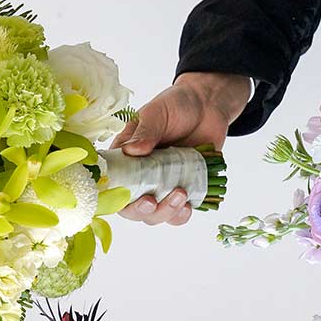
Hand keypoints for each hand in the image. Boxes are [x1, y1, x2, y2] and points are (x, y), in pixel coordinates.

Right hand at [110, 72, 251, 225]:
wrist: (208, 105)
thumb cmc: (176, 105)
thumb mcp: (157, 112)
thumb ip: (146, 131)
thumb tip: (132, 150)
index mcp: (126, 159)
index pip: (112, 185)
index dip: (116, 198)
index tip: (128, 197)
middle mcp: (141, 177)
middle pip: (133, 209)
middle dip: (143, 210)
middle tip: (152, 201)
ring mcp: (162, 186)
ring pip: (156, 215)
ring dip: (165, 213)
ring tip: (181, 194)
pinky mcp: (184, 190)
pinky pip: (178, 214)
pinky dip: (182, 215)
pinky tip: (189, 204)